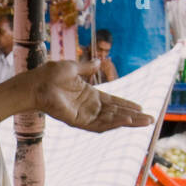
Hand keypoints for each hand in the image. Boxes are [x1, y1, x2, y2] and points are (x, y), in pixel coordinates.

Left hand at [31, 60, 150, 131]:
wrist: (35, 84)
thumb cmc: (49, 75)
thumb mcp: (73, 67)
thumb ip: (87, 67)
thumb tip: (99, 61)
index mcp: (88, 95)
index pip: (113, 101)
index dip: (127, 104)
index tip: (141, 107)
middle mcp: (88, 106)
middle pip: (115, 113)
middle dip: (133, 116)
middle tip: (150, 120)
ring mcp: (83, 115)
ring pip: (110, 121)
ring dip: (127, 121)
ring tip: (143, 122)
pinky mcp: (77, 121)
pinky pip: (99, 125)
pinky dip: (113, 123)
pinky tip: (126, 120)